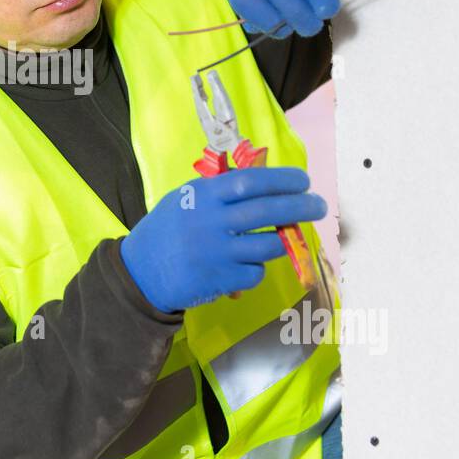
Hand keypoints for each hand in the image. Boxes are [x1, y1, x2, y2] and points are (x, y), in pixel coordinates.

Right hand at [119, 166, 327, 313]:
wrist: (141, 271)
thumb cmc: (167, 228)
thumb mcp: (185, 198)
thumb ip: (219, 191)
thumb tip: (263, 184)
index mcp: (203, 196)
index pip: (251, 181)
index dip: (281, 179)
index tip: (303, 180)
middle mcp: (212, 222)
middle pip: (266, 211)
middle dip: (299, 206)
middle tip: (318, 205)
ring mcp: (217, 252)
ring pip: (268, 245)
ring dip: (284, 239)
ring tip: (287, 235)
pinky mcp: (220, 279)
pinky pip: (255, 272)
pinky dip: (257, 267)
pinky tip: (248, 262)